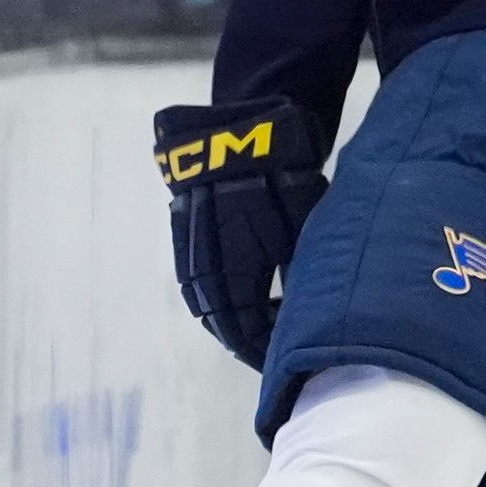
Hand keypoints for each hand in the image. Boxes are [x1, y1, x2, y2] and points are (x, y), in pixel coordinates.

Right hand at [155, 98, 325, 368]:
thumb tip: (301, 314)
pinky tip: (238, 295)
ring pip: (204, 302)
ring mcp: (188, 248)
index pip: (246, 331)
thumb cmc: (283, 175)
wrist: (241, 125)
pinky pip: (195, 278)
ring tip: (256, 329)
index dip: (264, 351)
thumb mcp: (302, 230)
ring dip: (228, 319)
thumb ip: (296, 276)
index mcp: (233, 271)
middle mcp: (203, 267)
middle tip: (271, 354)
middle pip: (221, 322)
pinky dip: (216, 294)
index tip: (284, 361)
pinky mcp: (182, 231)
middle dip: (246, 341)